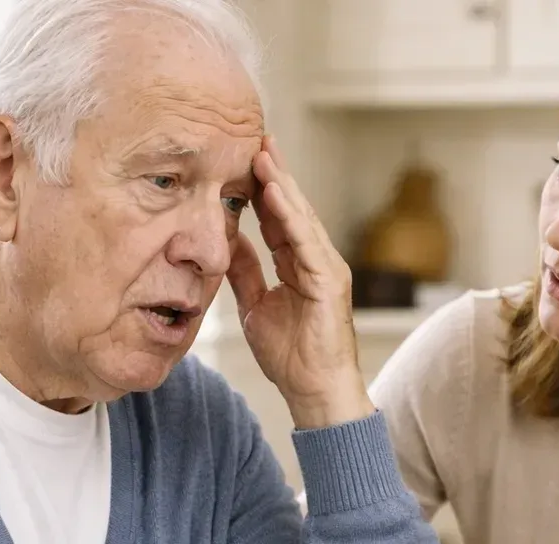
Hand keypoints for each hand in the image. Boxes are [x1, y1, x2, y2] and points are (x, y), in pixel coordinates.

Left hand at [226, 135, 372, 428]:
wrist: (314, 392)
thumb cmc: (291, 358)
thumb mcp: (255, 307)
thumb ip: (246, 274)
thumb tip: (228, 243)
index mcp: (299, 267)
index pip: (278, 220)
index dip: (262, 190)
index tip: (243, 160)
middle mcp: (316, 262)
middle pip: (292, 210)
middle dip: (274, 175)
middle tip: (254, 137)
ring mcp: (326, 270)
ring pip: (301, 219)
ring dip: (282, 185)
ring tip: (263, 152)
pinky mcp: (329, 282)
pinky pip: (307, 242)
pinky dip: (291, 216)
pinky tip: (275, 193)